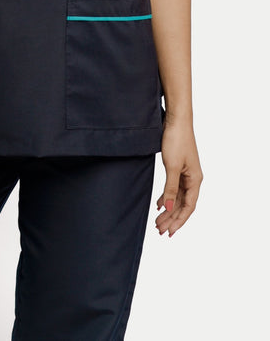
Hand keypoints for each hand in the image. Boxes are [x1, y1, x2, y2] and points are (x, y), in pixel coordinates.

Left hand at [155, 118, 203, 236]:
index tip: (169, 232)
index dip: (179, 221)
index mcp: (195, 180)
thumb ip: (171, 188)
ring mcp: (186, 173)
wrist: (176, 121)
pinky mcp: (178, 168)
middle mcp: (193, 179)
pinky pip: (174, 188)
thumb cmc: (176, 140)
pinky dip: (167, 197)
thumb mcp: (172, 166)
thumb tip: (170, 208)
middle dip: (172, 219)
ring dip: (169, 210)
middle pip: (183, 204)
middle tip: (159, 230)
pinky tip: (160, 205)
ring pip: (178, 197)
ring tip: (158, 221)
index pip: (189, 207)